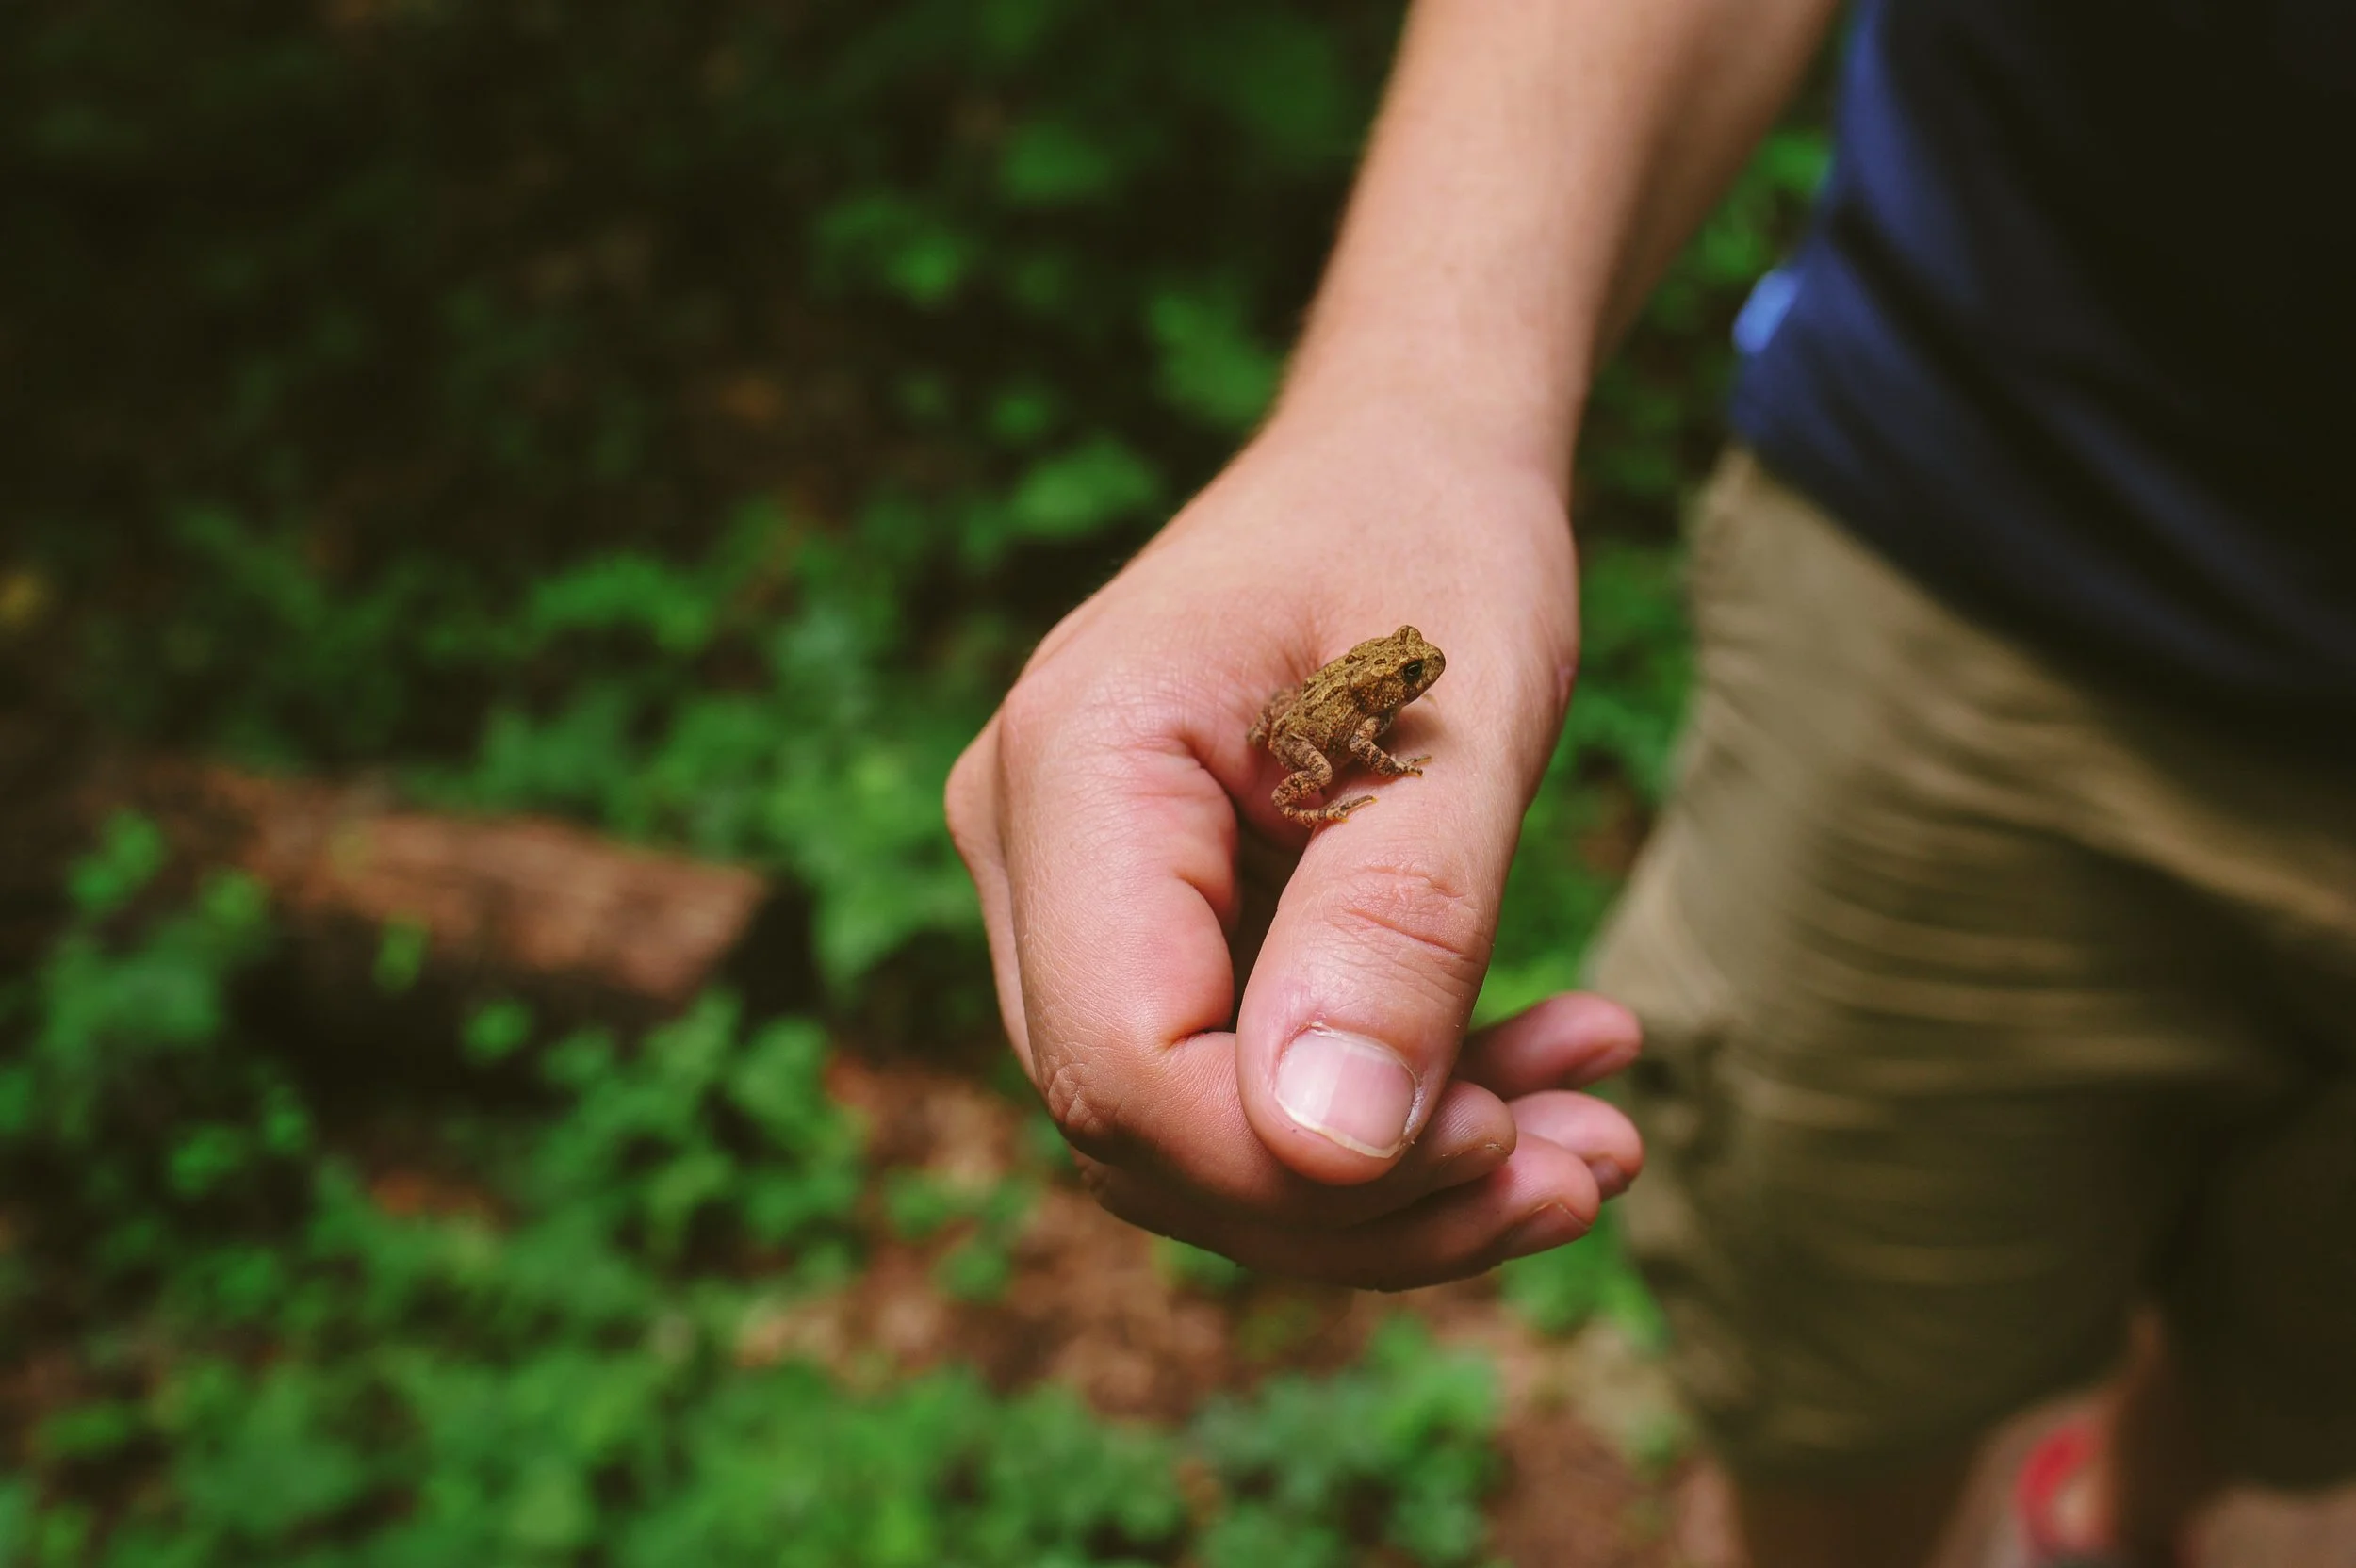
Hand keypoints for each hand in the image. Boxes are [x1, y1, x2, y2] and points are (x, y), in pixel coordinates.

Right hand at [946, 408, 1642, 1289]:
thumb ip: (1397, 928)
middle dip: (1375, 1195)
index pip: (1122, 1060)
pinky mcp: (1135, 925)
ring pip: (1194, 1131)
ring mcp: (1063, 889)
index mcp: (1077, 761)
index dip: (1297, 1161)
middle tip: (1591, 1169)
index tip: (1509, 1142)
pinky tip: (1540, 1081)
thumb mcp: (1461, 720)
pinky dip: (1389, 1113)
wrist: (1404, 457)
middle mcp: (1029, 840)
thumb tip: (1332, 1150)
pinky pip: (1233, 1078)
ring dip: (1399, 1174)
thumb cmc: (1433, 538)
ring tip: (1597, 1143)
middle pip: (1148, 1124)